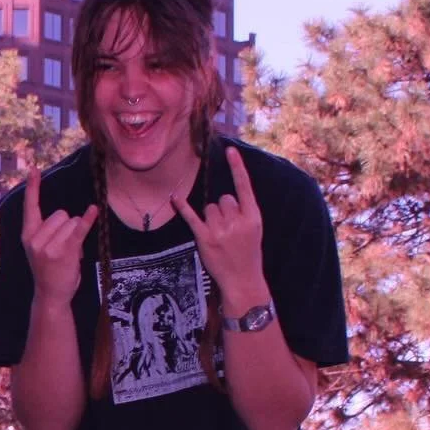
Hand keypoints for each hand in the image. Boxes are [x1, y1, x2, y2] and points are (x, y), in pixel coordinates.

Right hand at [21, 168, 98, 305]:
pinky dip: (88, 219)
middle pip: (61, 213)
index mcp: (27, 235)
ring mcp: (50, 246)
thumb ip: (45, 231)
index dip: (33, 187)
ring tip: (69, 253)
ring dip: (75, 235)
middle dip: (66, 226)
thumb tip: (67, 217)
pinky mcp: (65, 251)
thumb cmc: (48, 270)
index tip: (34, 169)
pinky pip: (79, 229)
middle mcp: (36, 238)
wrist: (50, 295)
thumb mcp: (39, 249)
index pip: (30, 207)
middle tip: (63, 247)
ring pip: (71, 222)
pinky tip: (94, 210)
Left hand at [173, 147, 266, 307]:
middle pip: (222, 199)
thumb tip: (225, 198)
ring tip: (220, 236)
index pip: (244, 186)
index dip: (237, 167)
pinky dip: (183, 207)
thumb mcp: (254, 230)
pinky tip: (175, 198)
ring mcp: (220, 230)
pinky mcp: (205, 238)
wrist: (243, 280)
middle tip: (229, 230)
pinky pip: (192, 217)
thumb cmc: (248, 253)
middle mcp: (237, 221)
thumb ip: (243, 212)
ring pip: (209, 208)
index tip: (230, 150)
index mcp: (253, 217)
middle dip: (223, 210)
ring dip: (211, 218)